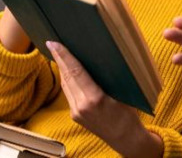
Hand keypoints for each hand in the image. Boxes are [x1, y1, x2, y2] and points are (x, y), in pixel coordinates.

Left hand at [46, 41, 162, 157]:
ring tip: (58, 53)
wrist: (125, 138)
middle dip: (58, 59)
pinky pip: (68, 93)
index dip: (64, 56)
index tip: (54, 43)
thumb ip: (108, 77)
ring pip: (65, 85)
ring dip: (62, 69)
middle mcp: (81, 106)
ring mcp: (76, 112)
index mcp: (94, 98)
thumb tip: (97, 57)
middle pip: (67, 77)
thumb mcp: (123, 93)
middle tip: (52, 43)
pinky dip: (67, 80)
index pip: (75, 71)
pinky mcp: (74, 115)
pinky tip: (68, 71)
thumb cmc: (128, 114)